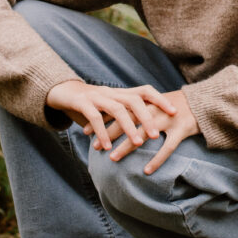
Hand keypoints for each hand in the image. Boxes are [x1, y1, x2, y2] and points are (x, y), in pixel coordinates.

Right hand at [46, 79, 178, 153]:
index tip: (174, 112)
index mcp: (121, 93)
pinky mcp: (82, 103)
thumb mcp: (111, 108)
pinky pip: (94, 117)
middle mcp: (111, 92)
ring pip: (116, 109)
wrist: (62, 92)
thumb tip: (148, 132)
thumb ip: (126, 116)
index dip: (160, 99)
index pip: (145, 91)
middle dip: (147, 117)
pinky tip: (107, 147)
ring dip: (128, 127)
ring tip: (137, 144)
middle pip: (134, 100)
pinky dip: (101, 132)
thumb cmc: (92, 105)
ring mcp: (97, 97)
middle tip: (157, 135)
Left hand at [97, 89, 199, 173]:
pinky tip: (146, 170)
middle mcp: (155, 109)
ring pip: (143, 134)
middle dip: (109, 133)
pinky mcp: (182, 129)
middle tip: (94, 145)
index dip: (101, 120)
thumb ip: (141, 108)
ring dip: (127, 146)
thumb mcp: (159, 101)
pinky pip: (167, 148)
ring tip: (113, 158)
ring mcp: (168, 119)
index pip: (119, 110)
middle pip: (127, 121)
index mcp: (148, 102)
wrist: (207, 100)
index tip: (85, 130)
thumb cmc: (180, 104)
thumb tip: (121, 116)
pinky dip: (157, 159)